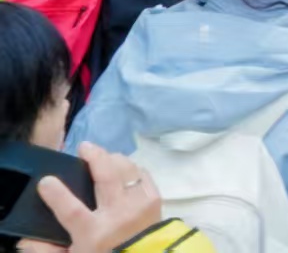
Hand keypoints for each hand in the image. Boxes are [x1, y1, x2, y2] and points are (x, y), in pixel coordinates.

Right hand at [17, 143, 161, 252]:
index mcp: (94, 234)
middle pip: (106, 177)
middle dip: (94, 157)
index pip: (72, 211)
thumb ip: (49, 249)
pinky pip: (143, 174)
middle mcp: (118, 215)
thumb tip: (29, 238)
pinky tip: (123, 168)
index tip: (46, 181)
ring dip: (113, 159)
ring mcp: (139, 206)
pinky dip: (131, 168)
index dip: (57, 194)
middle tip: (84, 147)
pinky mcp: (155, 200)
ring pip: (126, 170)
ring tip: (103, 156)